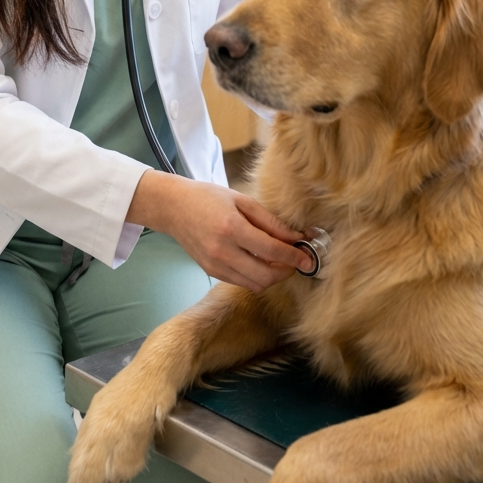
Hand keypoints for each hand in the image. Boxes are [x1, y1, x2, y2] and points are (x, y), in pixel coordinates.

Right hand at [126, 172, 314, 290]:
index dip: (294, 256)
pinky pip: (242, 282)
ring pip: (255, 284)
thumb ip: (269, 221)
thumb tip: (296, 237)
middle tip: (296, 260)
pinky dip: (256, 276)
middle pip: (266, 275)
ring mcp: (215, 265)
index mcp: (231, 228)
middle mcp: (222, 251)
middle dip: (286, 270)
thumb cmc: (207, 198)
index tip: (308, 256)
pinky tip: (260, 262)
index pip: (271, 250)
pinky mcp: (211, 272)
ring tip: (280, 261)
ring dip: (273, 276)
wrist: (173, 207)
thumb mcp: (241, 200)